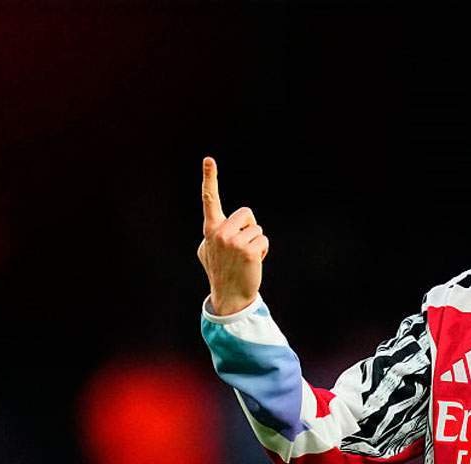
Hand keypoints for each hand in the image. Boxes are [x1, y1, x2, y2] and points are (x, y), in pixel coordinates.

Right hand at [196, 156, 268, 315]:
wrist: (229, 296)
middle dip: (249, 227)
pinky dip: (262, 250)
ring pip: (257, 228)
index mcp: (210, 229)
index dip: (209, 178)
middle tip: (241, 247)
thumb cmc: (219, 271)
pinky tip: (252, 263)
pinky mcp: (248, 251)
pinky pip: (263, 239)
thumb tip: (215, 231)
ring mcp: (234, 242)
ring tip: (245, 258)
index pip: (209, 200)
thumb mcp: (207, 251)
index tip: (208, 160)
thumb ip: (212, 234)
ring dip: (256, 241)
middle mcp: (220, 232)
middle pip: (246, 213)